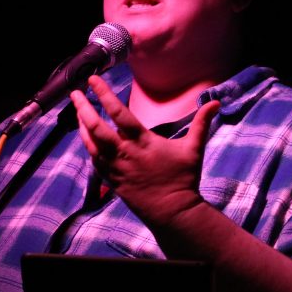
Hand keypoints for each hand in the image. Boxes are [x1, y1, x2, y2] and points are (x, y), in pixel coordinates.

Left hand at [70, 75, 219, 229]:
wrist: (172, 212)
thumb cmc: (184, 179)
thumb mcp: (194, 149)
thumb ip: (201, 123)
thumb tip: (216, 103)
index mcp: (142, 141)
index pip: (118, 113)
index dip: (104, 94)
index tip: (93, 79)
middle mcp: (125, 152)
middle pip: (96, 127)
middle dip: (83, 108)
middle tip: (75, 93)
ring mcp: (116, 167)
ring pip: (91, 143)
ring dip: (82, 125)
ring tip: (77, 110)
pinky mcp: (112, 181)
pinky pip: (95, 160)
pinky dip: (89, 146)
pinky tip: (86, 138)